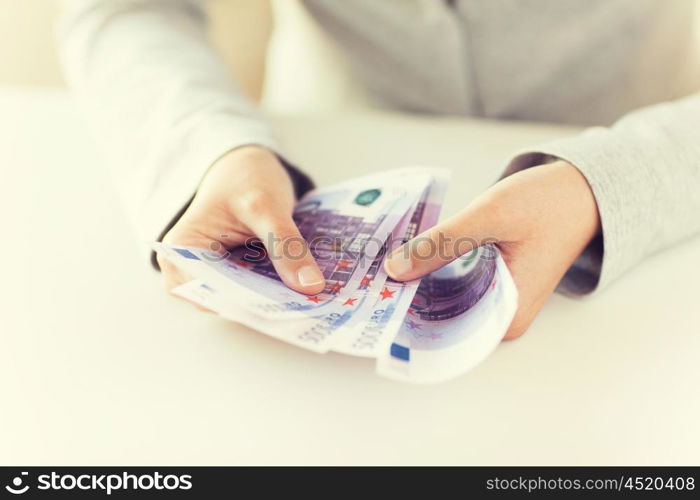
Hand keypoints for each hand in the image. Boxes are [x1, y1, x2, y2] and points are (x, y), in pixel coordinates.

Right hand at [157, 145, 324, 297]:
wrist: (246, 170)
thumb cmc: (243, 180)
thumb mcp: (265, 206)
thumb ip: (285, 244)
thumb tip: (310, 286)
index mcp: (181, 254)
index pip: (211, 294)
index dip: (247, 302)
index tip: (285, 306)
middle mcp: (190, 273)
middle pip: (230, 302)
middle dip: (268, 304)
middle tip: (310, 305)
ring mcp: (214, 279)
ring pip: (248, 301)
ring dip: (278, 300)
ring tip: (313, 299)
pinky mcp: (237, 280)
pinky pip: (260, 292)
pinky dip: (281, 290)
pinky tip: (307, 288)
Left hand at [383, 161, 600, 338]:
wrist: (581, 189)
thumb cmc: (548, 203)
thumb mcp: (489, 216)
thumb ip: (441, 243)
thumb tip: (394, 269)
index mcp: (507, 314)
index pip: (445, 332)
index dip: (406, 321)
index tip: (370, 305)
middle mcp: (501, 316)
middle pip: (442, 318)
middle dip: (405, 300)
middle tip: (363, 284)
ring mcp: (497, 300)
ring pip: (445, 301)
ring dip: (416, 285)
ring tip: (375, 273)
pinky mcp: (492, 283)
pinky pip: (454, 285)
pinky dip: (432, 273)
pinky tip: (405, 261)